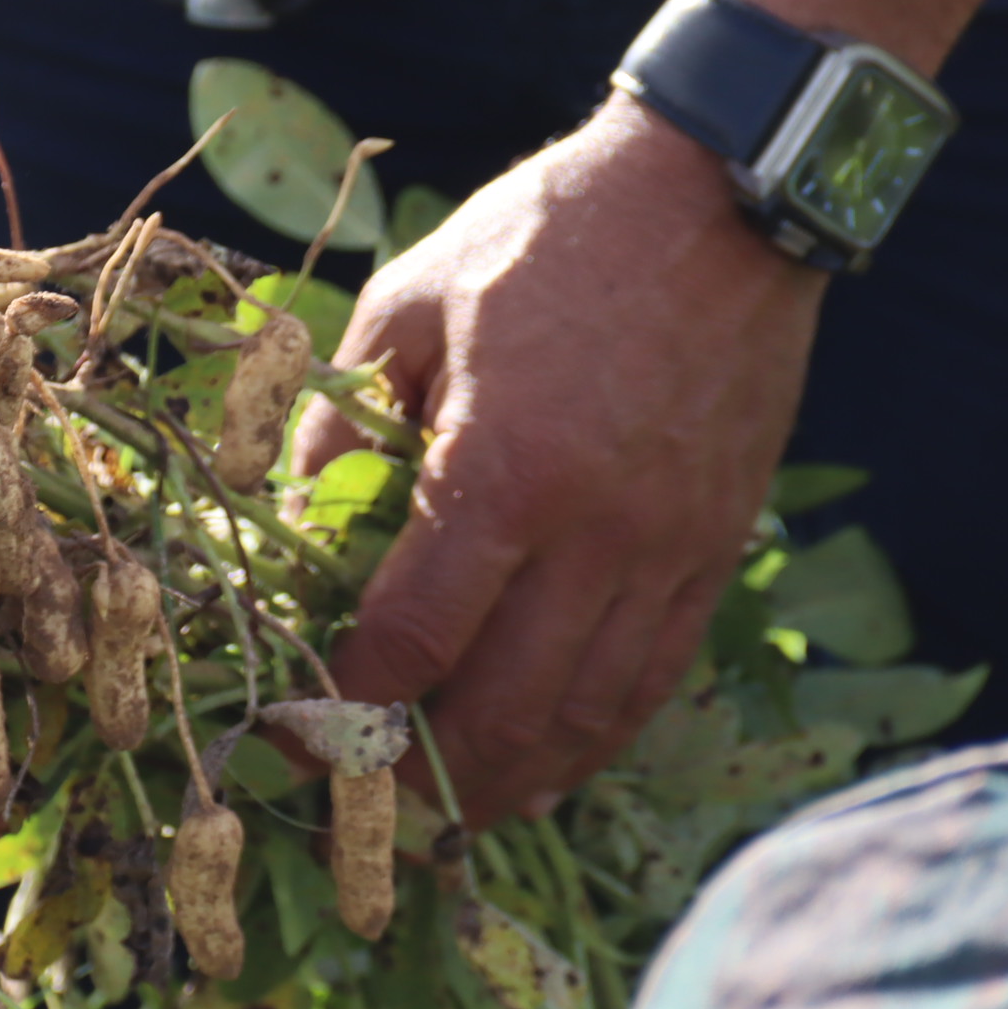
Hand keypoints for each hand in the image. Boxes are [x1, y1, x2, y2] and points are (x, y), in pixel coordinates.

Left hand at [292, 99, 825, 821]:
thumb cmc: (546, 237)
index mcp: (502, 472)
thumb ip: (342, 418)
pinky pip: (653, 676)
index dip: (347, 709)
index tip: (295, 737)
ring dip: (513, 780)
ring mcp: (668, 550)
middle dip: (424, 776)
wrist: (720, 195)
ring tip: (448, 813)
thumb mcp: (408, 301)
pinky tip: (548, 764)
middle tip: (362, 804)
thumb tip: (287, 517)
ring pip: (589, 714)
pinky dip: (595, 737)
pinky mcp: (717, 547)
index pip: (413, 639)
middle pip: (504, 708)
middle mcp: (595, 534)